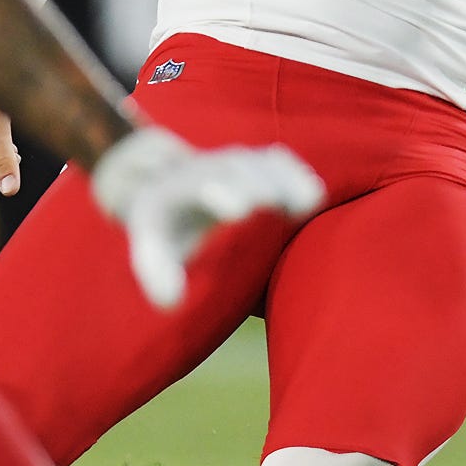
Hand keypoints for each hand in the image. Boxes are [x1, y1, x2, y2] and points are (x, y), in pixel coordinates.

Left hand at [86, 127, 323, 307]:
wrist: (166, 186)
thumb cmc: (165, 228)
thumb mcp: (152, 248)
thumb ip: (158, 273)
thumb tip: (170, 303)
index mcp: (178, 188)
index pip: (198, 183)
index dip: (219, 192)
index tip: (239, 211)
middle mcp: (209, 168)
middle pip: (235, 168)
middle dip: (255, 183)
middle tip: (274, 203)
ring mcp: (235, 163)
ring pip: (262, 162)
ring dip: (286, 179)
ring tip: (309, 202)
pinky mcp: (256, 165)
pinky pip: (279, 163)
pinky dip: (296, 176)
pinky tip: (314, 198)